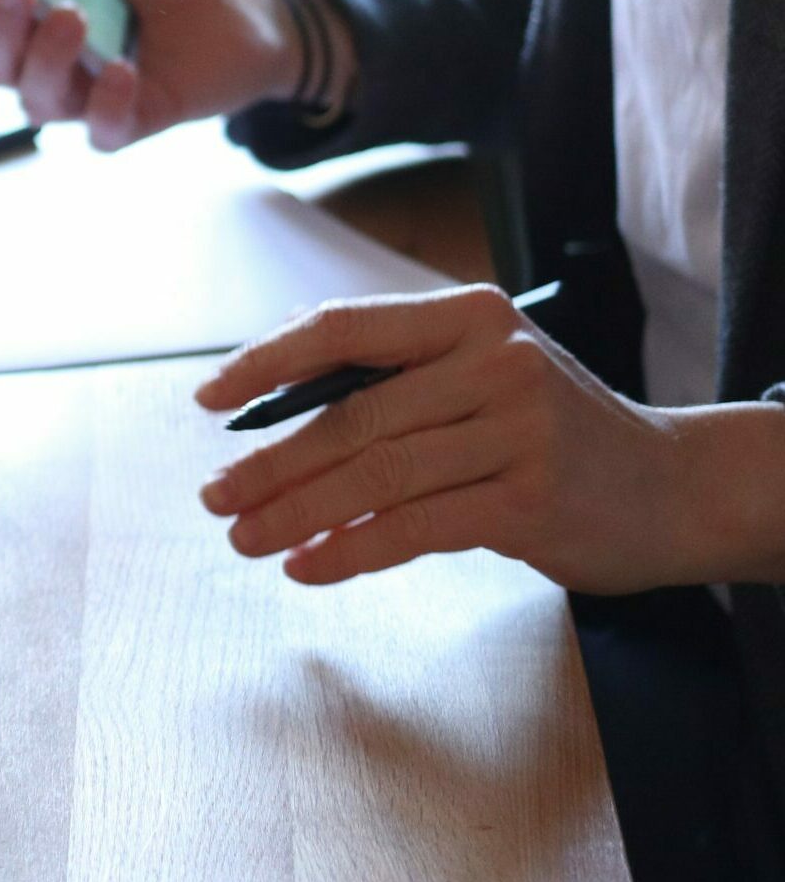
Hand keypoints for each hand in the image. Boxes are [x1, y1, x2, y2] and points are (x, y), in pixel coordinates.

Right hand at [0, 0, 299, 149]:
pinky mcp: (130, 124)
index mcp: (29, 11)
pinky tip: (122, 70)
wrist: (242, 14)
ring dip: (48, 57)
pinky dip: (107, 102)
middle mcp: (43, 61)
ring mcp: (83, 96)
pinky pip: (103, 130)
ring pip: (37, 98)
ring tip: (73, 14)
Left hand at [194, 286, 691, 592]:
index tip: (210, 399)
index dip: (264, 364)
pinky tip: (308, 566)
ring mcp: (517, 432)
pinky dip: (350, 550)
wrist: (671, 485)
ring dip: (295, 512)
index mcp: (466, 315)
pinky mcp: (529, 502)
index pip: (341, 328)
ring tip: (245, 536)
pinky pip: (414, 528)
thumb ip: (389, 373)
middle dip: (268, 461)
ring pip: (374, 475)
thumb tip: (269, 388)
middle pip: (349, 416)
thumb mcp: (478, 370)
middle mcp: (494, 362)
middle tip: (215, 495)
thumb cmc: (548, 425)